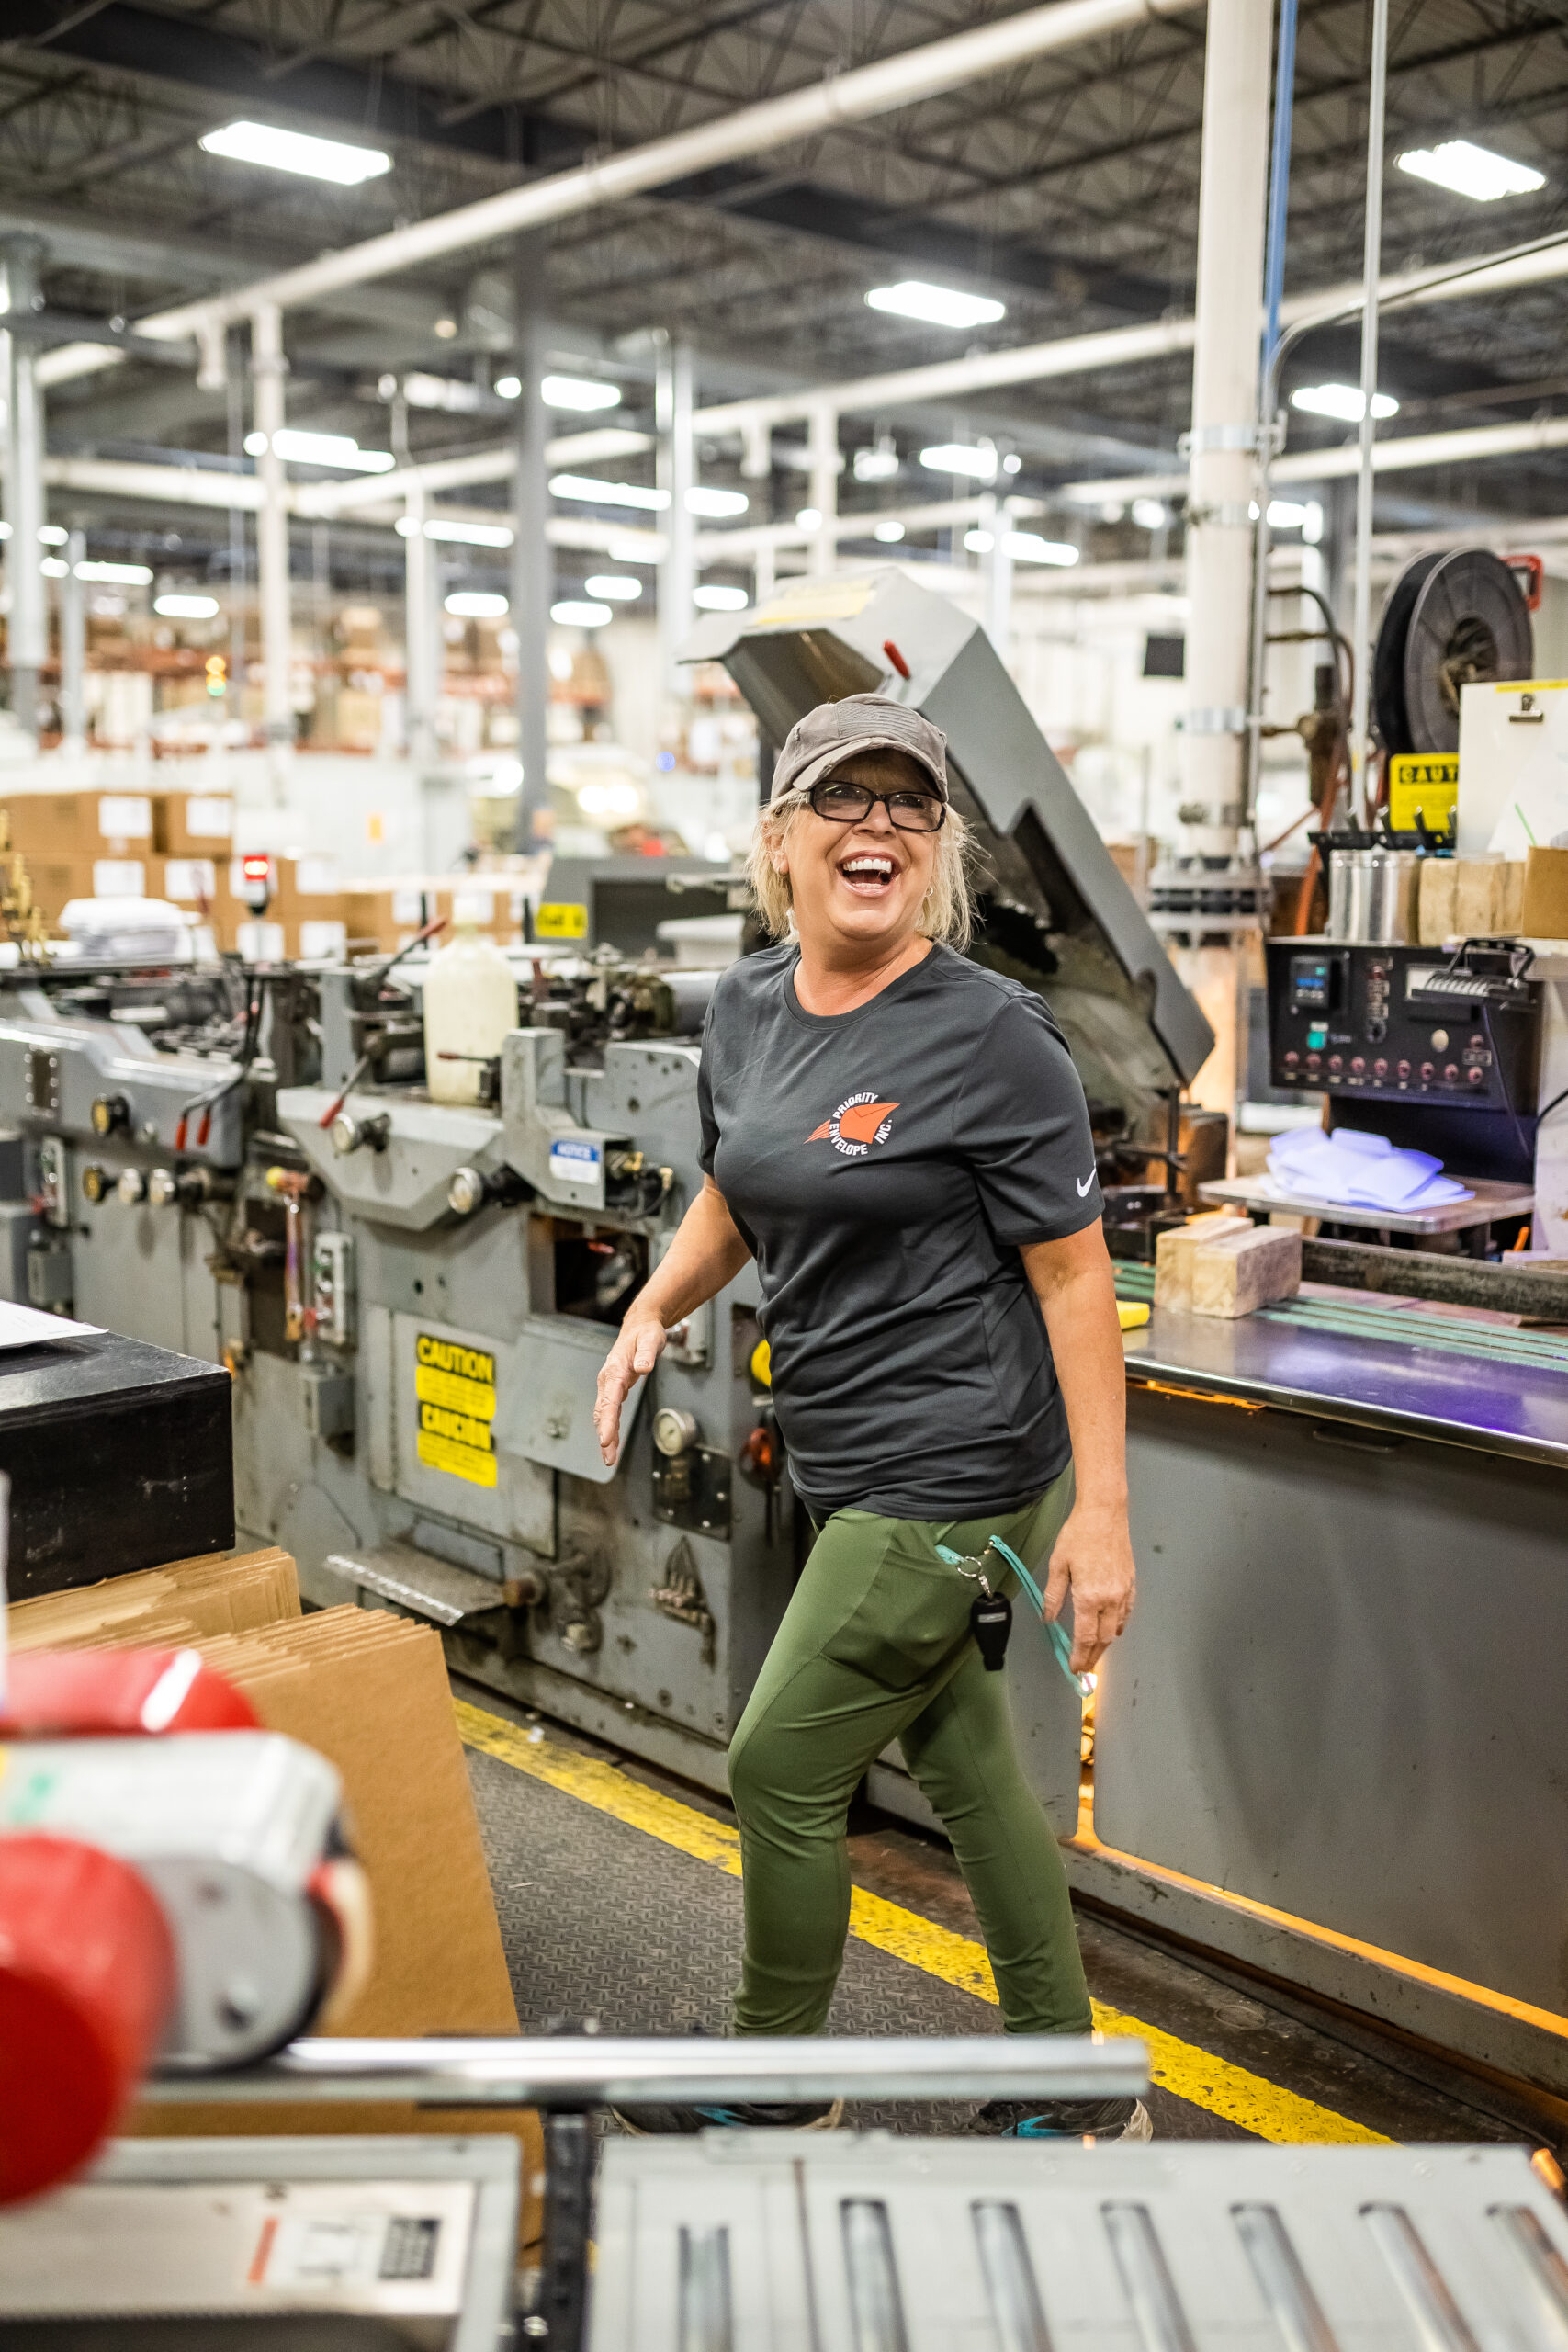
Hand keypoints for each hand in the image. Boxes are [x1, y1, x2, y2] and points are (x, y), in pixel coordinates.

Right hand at [594, 1314, 666, 1465]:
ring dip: (606, 1436)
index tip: (606, 1439)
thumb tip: (643, 1368)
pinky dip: (610, 1429)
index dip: (607, 1421)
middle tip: (608, 1456)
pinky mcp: (615, 1390)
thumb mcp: (650, 1339)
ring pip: (604, 1415)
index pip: (610, 1400)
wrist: (640, 1327)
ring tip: (609, 1458)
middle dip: (605, 1435)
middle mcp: (608, 1380)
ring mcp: (610, 1386)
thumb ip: (647, 1354)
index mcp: (615, 1370)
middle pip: (603, 1412)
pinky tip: (612, 1443)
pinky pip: (610, 1412)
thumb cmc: (645, 1333)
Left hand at [1043, 1500, 1135, 1674]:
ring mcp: (1123, 1593)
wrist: (1104, 1514)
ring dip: (1106, 1644)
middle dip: (1093, 1657)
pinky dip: (1120, 1626)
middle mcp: (1109, 1600)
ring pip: (1117, 1629)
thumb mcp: (1058, 1565)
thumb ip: (1053, 1596)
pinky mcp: (1131, 1584)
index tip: (1074, 1669)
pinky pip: (1127, 1613)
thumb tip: (1048, 1619)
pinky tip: (1113, 1629)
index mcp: (1089, 1597)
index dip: (1079, 1656)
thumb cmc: (1078, 1536)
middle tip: (1084, 1668)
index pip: (1084, 1637)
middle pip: (1103, 1639)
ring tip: (1095, 1652)